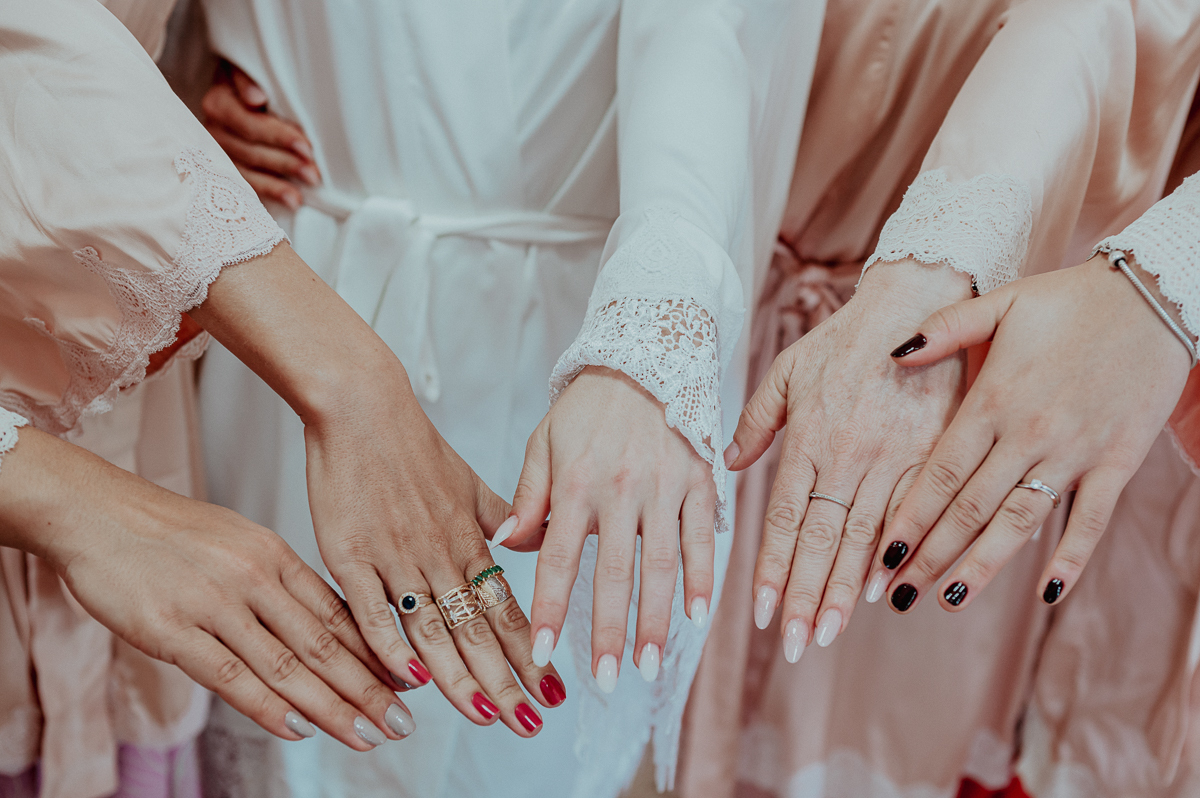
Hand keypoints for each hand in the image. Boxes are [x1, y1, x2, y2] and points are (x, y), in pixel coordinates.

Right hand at [3, 428, 411, 750]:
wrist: (98, 513)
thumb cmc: (171, 533)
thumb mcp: (240, 542)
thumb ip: (279, 583)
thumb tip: (322, 624)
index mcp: (275, 556)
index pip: (337, 613)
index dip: (375, 652)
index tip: (407, 682)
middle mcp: (254, 578)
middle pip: (324, 643)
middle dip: (369, 688)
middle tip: (403, 721)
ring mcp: (214, 603)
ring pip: (287, 665)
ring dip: (332, 706)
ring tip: (367, 734)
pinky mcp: (172, 629)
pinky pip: (230, 675)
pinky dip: (269, 706)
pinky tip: (300, 729)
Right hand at [201, 60, 319, 209]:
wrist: (240, 92)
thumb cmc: (255, 80)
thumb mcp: (250, 70)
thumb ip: (248, 79)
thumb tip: (255, 98)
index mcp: (219, 102)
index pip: (249, 125)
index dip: (279, 138)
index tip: (307, 147)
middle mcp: (212, 130)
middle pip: (250, 152)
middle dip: (286, 163)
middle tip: (314, 174)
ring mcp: (216, 153)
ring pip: (247, 173)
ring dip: (279, 184)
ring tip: (305, 192)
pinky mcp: (224, 171)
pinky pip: (246, 187)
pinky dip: (271, 194)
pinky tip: (293, 202)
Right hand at [305, 384, 564, 736]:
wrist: (362, 406)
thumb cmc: (413, 446)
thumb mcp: (469, 482)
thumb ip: (500, 519)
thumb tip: (525, 546)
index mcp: (470, 541)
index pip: (508, 609)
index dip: (532, 652)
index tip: (555, 691)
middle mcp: (440, 554)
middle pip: (478, 630)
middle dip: (508, 682)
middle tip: (531, 723)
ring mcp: (396, 556)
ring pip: (433, 628)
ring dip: (461, 678)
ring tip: (487, 716)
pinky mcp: (349, 554)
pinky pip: (371, 608)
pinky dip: (390, 644)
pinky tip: (409, 679)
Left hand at [506, 367, 715, 688]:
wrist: (647, 354)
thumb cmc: (588, 405)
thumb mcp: (544, 442)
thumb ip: (528, 496)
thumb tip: (507, 548)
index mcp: (577, 483)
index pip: (560, 560)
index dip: (552, 611)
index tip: (544, 655)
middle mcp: (622, 490)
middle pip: (615, 574)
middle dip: (610, 633)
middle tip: (607, 680)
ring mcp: (665, 487)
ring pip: (662, 565)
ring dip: (656, 620)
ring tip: (649, 665)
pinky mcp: (700, 480)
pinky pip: (704, 538)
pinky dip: (704, 578)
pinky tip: (698, 616)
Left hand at [725, 260, 971, 661]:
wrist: (916, 302)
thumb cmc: (844, 340)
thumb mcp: (788, 370)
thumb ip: (758, 420)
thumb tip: (727, 464)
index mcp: (809, 437)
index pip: (785, 518)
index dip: (774, 568)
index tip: (762, 613)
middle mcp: (848, 455)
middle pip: (821, 540)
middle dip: (806, 597)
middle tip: (794, 646)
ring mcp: (894, 457)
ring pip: (864, 538)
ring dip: (846, 590)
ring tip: (829, 634)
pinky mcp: (934, 454)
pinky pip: (914, 514)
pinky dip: (898, 554)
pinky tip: (888, 591)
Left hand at [876, 255, 1191, 611]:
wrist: (1153, 298)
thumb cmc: (1066, 302)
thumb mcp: (998, 304)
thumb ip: (943, 330)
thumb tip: (892, 355)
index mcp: (992, 401)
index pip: (938, 474)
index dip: (908, 520)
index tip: (880, 558)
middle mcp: (1027, 434)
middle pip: (969, 509)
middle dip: (929, 556)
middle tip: (898, 596)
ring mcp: (1074, 452)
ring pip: (1020, 523)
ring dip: (982, 567)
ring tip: (948, 601)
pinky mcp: (1118, 462)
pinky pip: (1091, 520)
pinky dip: (1070, 559)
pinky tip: (1045, 593)